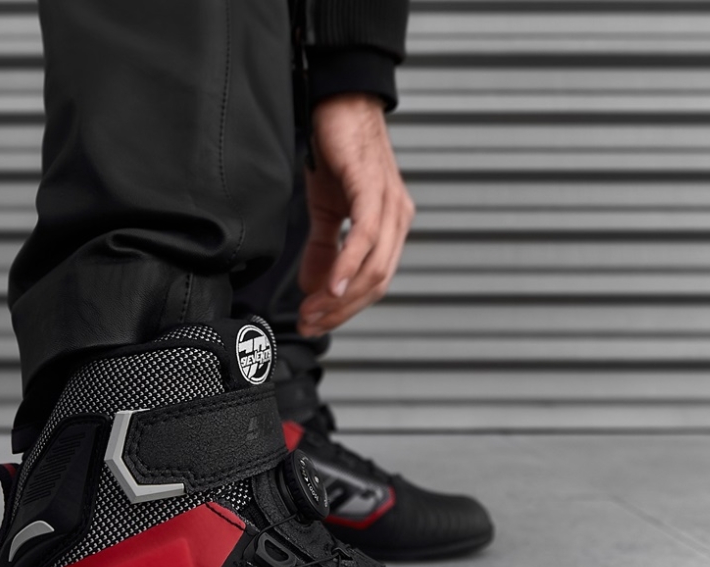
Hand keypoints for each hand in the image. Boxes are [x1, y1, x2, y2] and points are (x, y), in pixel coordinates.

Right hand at [297, 94, 414, 336]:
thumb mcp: (326, 210)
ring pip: (374, 268)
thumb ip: (323, 251)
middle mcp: (398, 219)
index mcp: (390, 227)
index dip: (345, 309)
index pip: (373, 283)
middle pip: (377, 283)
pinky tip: (330, 285)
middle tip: (311, 323)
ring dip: (341, 296)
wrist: (340, 101)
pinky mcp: (373, 189)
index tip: (316, 322)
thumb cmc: (338, 150)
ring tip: (314, 309)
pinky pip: (365, 238)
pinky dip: (347, 266)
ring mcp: (390, 205)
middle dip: (342, 310)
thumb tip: (315, 286)